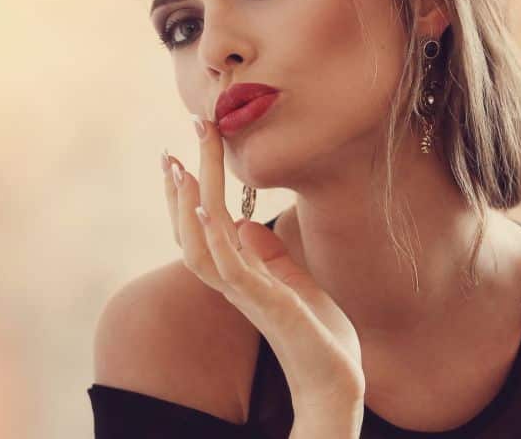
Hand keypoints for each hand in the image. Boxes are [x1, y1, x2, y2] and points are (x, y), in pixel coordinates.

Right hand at [163, 116, 364, 435]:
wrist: (339, 383)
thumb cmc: (320, 339)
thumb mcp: (297, 285)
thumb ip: (271, 257)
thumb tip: (247, 227)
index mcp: (240, 275)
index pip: (201, 228)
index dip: (187, 192)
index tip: (181, 152)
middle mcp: (233, 282)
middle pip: (193, 228)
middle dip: (185, 183)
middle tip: (182, 137)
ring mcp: (246, 294)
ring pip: (199, 246)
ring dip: (188, 205)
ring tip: (181, 166)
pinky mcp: (265, 304)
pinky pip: (228, 268)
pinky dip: (211, 238)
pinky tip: (205, 209)